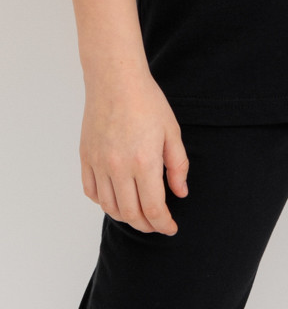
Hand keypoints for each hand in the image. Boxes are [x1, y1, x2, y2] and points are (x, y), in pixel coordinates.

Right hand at [80, 69, 188, 233]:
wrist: (115, 81)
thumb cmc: (148, 102)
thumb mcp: (172, 131)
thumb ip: (178, 165)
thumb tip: (180, 193)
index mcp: (144, 162)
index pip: (153, 208)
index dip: (163, 224)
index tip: (171, 228)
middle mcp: (118, 168)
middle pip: (131, 213)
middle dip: (147, 225)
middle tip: (157, 224)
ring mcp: (99, 164)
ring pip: (110, 207)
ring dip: (126, 216)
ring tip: (139, 214)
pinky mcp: (86, 158)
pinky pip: (92, 192)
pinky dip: (104, 202)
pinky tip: (117, 198)